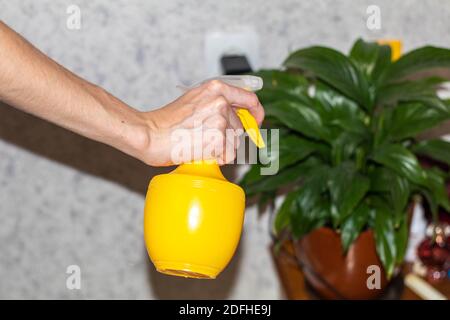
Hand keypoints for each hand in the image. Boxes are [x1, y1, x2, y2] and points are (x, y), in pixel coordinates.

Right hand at [136, 80, 264, 165]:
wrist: (151, 134)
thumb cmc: (167, 122)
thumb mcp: (195, 101)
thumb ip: (216, 104)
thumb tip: (238, 117)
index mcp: (216, 88)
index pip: (250, 99)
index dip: (256, 113)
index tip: (255, 122)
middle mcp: (221, 101)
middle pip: (240, 126)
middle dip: (228, 137)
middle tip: (206, 139)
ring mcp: (220, 119)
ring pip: (234, 142)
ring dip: (221, 148)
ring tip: (199, 144)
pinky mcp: (218, 138)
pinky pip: (228, 155)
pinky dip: (216, 158)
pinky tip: (200, 151)